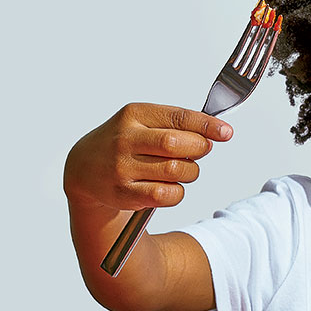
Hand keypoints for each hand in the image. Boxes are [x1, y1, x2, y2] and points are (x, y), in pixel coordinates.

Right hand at [64, 103, 231, 210]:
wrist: (85, 169)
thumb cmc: (125, 143)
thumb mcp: (143, 122)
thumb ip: (177, 124)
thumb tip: (216, 133)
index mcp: (134, 115)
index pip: (178, 118)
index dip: (206, 126)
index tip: (226, 133)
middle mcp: (125, 140)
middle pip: (177, 145)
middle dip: (198, 149)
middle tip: (200, 151)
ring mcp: (123, 168)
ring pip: (176, 171)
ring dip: (190, 172)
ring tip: (183, 169)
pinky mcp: (125, 194)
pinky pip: (167, 195)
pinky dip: (177, 192)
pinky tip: (170, 186)